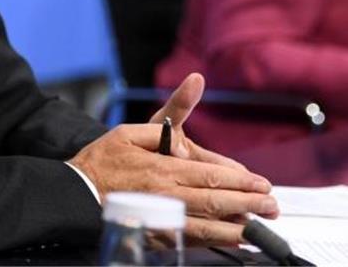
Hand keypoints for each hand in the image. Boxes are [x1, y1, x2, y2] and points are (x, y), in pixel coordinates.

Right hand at [68, 73, 277, 244]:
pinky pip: (190, 239)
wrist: (76, 193)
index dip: (240, 182)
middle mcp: (166, 195)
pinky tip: (231, 239)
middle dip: (248, 205)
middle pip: (215, 202)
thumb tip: (190, 106)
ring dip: (237, 227)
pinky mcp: (155, 234)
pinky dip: (213, 240)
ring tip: (260, 227)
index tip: (261, 185)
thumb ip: (165, 121)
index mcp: (163, 168)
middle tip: (271, 206)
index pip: (211, 175)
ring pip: (206, 225)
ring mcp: (161, 218)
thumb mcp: (129, 131)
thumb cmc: (102, 161)